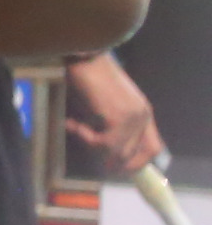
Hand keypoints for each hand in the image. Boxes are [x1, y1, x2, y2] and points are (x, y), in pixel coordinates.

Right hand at [68, 52, 163, 175]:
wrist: (82, 55)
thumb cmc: (87, 75)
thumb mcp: (104, 104)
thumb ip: (110, 122)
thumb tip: (105, 148)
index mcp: (142, 111)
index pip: (153, 147)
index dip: (138, 162)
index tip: (119, 168)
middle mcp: (143, 115)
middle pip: (139, 154)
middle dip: (117, 163)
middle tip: (97, 162)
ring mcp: (133, 117)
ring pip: (119, 151)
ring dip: (94, 146)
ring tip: (75, 129)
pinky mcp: (118, 118)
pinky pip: (104, 143)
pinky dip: (85, 137)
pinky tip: (72, 123)